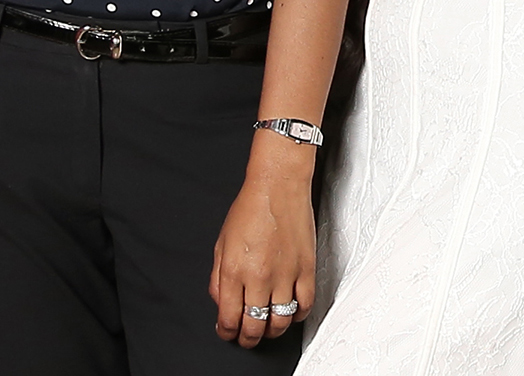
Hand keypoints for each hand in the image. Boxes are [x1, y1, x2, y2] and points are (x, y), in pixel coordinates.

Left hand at [209, 160, 315, 347]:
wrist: (278, 185)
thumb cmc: (250, 208)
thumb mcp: (221, 244)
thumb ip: (217, 278)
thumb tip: (221, 304)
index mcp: (233, 271)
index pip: (229, 319)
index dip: (227, 332)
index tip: (228, 331)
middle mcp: (259, 277)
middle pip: (254, 327)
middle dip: (247, 339)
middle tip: (246, 337)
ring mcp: (285, 274)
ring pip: (280, 322)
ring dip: (272, 331)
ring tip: (268, 327)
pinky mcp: (306, 268)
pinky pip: (304, 306)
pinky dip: (297, 316)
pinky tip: (290, 312)